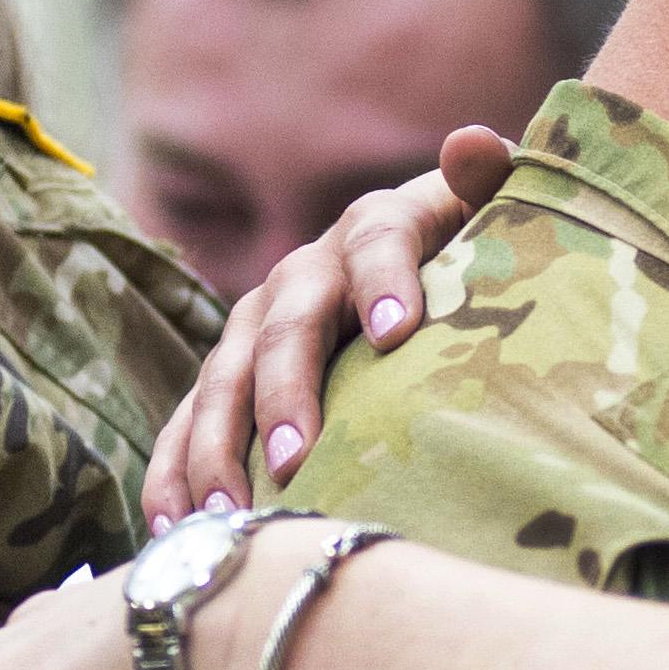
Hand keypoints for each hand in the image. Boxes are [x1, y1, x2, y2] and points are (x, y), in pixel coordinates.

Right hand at [143, 126, 509, 524]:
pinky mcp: (229, 384)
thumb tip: (472, 142)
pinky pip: (188, 426)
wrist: (425, 289)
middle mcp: (303, 275)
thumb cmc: (478, 263)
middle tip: (295, 456)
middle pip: (286, 325)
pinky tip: (173, 527)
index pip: (376, 239)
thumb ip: (491, 181)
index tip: (399, 331)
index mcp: (375, 228)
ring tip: (229, 511)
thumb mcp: (494, 217)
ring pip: (224, 380)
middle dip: (284, 391)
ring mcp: (256, 331)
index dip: (384, 278)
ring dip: (216, 445)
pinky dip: (174, 474)